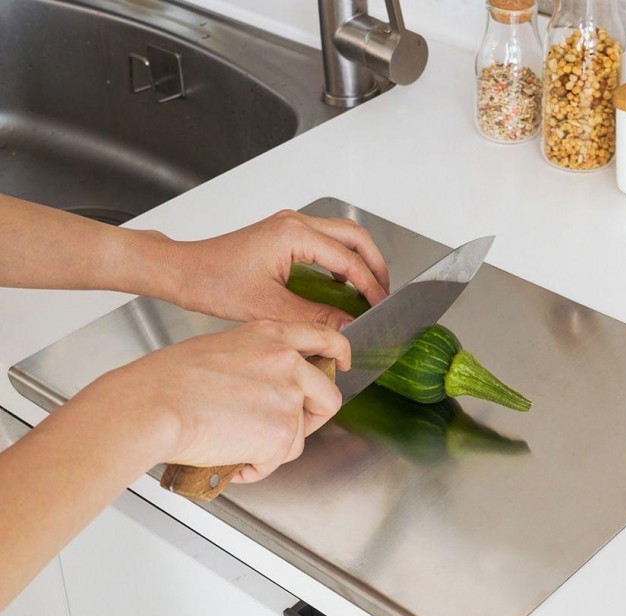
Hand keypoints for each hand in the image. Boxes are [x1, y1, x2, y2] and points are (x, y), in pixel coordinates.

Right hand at [91, 319, 349, 482]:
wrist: (153, 405)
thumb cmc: (167, 380)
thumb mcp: (221, 349)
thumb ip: (256, 362)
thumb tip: (262, 388)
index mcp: (272, 335)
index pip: (325, 337)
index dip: (339, 355)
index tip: (341, 364)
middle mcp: (288, 362)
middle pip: (330, 396)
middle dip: (312, 419)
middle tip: (283, 430)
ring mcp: (289, 398)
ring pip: (298, 437)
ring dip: (271, 447)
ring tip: (233, 443)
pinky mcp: (282, 433)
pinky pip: (277, 460)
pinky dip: (256, 466)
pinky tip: (229, 457)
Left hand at [164, 210, 389, 328]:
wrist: (185, 272)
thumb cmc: (214, 282)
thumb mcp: (270, 308)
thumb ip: (315, 316)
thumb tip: (347, 325)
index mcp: (294, 235)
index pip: (348, 259)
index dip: (369, 285)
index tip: (380, 306)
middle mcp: (295, 223)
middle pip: (354, 235)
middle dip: (374, 264)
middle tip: (384, 293)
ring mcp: (289, 225)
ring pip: (341, 235)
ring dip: (359, 259)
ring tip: (369, 288)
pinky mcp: (283, 234)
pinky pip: (324, 240)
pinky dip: (340, 259)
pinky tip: (342, 283)